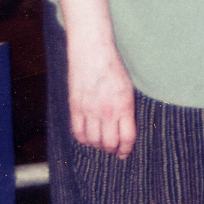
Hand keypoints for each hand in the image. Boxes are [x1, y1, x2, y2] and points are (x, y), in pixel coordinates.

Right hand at [67, 39, 137, 156]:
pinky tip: (87, 137)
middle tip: (113, 149)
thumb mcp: (128, 88)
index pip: (127, 138)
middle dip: (112, 149)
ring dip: (98, 145)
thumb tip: (126, 129)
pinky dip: (83, 139)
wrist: (92, 50)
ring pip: (93, 141)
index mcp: (124, 106)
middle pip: (109, 143)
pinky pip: (78, 132)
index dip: (126, 149)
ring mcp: (89, 110)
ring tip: (100, 143)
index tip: (125, 152)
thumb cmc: (113, 67)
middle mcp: (107, 111)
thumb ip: (127, 110)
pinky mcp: (75, 107)